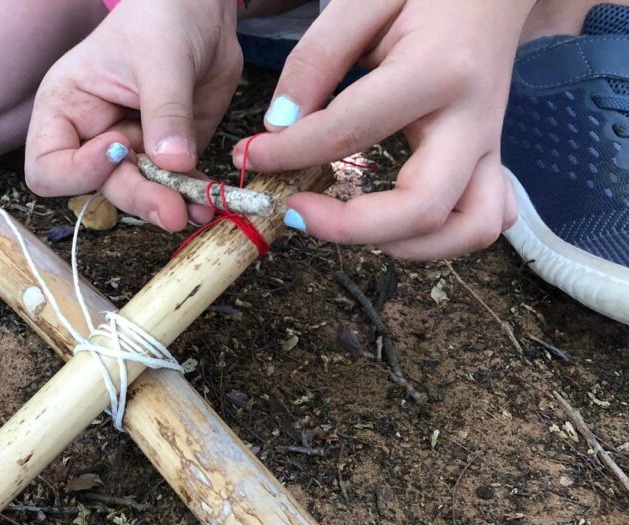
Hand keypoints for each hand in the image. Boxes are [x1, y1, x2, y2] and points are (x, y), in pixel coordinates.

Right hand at [25, 0, 242, 230]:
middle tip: (172, 209)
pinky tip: (208, 204)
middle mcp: (93, 137)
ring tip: (196, 210)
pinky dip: (192, 196)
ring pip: (139, 193)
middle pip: (102, 186)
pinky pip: (174, 186)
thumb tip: (172, 163)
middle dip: (138, 197)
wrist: (200, 8)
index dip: (78, 171)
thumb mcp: (161, 57)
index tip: (118, 148)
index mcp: (66, 109)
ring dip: (167, 204)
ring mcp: (132, 149)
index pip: (48, 167)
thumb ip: (165, 111)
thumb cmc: (161, 16)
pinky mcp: (167, 155)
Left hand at [234, 0, 532, 258]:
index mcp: (437, 71)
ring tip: (349, 227)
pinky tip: (403, 227)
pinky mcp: (492, 159)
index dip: (288, 152)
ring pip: (468, 229)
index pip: (349, 132)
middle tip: (294, 211)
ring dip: (406, 246)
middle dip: (349, 227)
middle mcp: (472, 120)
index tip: (251, 154)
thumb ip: (317, 59)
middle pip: (421, 208)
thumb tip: (278, 125)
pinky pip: (485, 220)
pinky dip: (445, 238)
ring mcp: (488, 146)